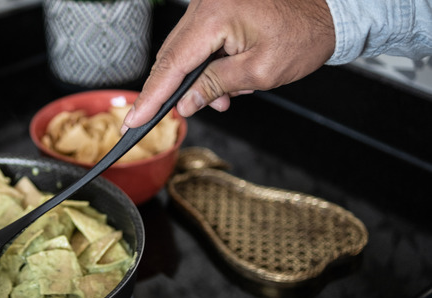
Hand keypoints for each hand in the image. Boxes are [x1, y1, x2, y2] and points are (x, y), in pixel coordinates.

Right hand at [122, 0, 334, 127]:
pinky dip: (204, 64)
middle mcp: (206, 3)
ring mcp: (209, 2)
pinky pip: (197, 40)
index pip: (172, 63)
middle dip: (173, 90)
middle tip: (165, 117)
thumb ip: (216, 86)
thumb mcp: (260, 71)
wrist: (330, 10)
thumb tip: (185, 102)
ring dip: (194, 79)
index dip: (151, 96)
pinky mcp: (216, 6)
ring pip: (183, 50)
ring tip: (223, 98)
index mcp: (216, 16)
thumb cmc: (304, 35)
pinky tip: (226, 81)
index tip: (133, 120)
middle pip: (171, 55)